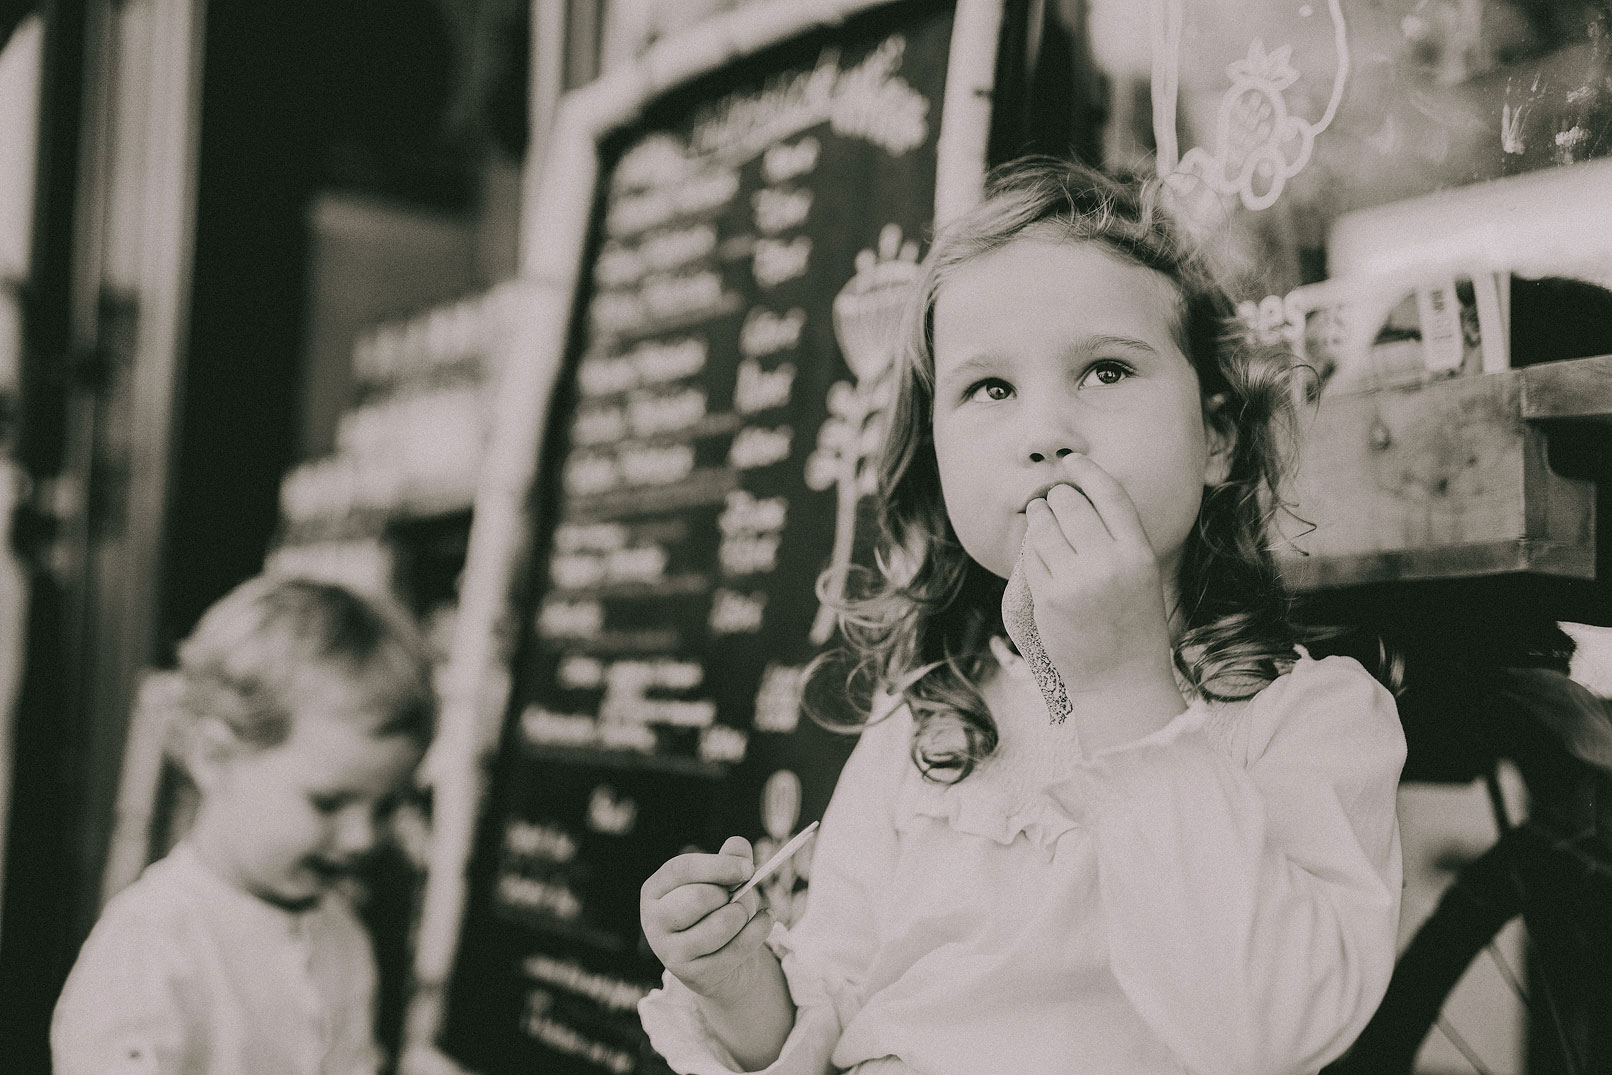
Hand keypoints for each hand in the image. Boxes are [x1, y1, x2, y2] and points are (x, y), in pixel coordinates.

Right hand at [640, 837, 774, 999]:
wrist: (721, 961)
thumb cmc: (719, 910)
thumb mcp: (724, 881)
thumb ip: (731, 859)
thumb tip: (738, 845)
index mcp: (656, 890)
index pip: (680, 869)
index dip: (717, 866)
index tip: (748, 868)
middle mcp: (654, 920)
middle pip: (698, 897)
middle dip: (729, 895)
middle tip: (737, 897)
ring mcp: (669, 951)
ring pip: (719, 925)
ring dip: (742, 915)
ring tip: (743, 914)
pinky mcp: (690, 975)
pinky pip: (735, 950)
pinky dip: (758, 932)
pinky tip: (764, 922)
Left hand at [1018, 454, 1178, 704]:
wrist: (1121, 681)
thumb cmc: (1134, 626)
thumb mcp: (1142, 576)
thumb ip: (1118, 538)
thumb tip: (1083, 495)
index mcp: (1138, 554)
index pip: (1110, 494)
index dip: (1089, 471)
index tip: (1074, 460)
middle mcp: (1107, 563)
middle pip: (1071, 505)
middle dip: (1059, 496)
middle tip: (1055, 499)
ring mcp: (1074, 581)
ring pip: (1044, 525)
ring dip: (1039, 515)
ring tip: (1041, 516)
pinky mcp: (1047, 598)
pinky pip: (1030, 555)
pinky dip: (1031, 546)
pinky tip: (1037, 548)